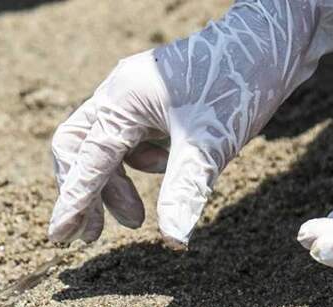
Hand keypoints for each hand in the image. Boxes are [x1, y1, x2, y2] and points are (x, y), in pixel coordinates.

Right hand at [49, 0, 332, 247]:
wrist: (274, 40)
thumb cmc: (239, 83)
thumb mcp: (211, 144)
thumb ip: (185, 191)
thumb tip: (173, 240)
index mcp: (122, 101)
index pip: (85, 161)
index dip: (72, 203)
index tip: (58, 239)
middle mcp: (119, 94)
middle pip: (77, 150)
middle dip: (85, 193)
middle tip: (96, 235)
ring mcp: (134, 95)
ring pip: (102, 146)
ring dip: (112, 185)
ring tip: (137, 220)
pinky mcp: (153, 100)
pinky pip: (126, 138)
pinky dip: (135, 165)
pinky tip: (164, 174)